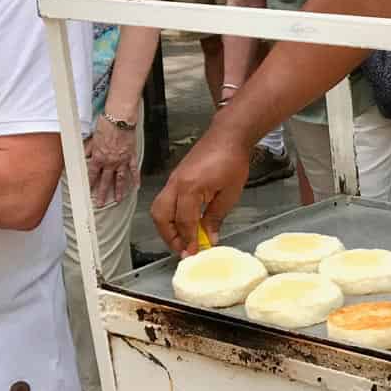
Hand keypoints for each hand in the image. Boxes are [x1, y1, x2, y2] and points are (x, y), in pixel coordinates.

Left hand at [87, 116, 139, 207]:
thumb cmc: (105, 125)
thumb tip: (82, 157)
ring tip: (118, 200)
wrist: (120, 119)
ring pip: (120, 179)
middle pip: (105, 181)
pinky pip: (133, 170)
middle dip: (103, 194)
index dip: (90, 184)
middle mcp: (110, 162)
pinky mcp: (131, 156)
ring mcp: (121, 161)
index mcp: (98, 157)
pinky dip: (135, 178)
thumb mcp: (92, 138)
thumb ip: (87, 149)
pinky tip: (136, 186)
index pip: (92, 175)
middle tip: (101, 204)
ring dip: (119, 191)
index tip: (89, 193)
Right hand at [151, 126, 250, 255]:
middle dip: (170, 236)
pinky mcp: (175, 178)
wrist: (227, 136)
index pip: (185, 222)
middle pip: (161, 216)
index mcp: (190, 187)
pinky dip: (170, 216)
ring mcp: (173, 180)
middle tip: (183, 249)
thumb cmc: (232, 161)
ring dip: (167, 227)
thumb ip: (216, 218)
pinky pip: (165, 201)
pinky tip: (184, 224)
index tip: (193, 253)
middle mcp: (176, 184)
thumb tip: (210, 239)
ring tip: (182, 239)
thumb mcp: (229, 194)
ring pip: (159, 209)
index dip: (189, 240)